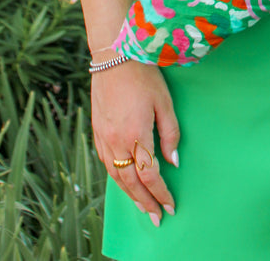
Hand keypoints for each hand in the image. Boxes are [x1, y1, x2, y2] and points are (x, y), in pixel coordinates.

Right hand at [91, 59, 178, 224]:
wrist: (113, 54)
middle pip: (131, 182)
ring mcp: (103, 136)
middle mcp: (116, 140)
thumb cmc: (143, 74)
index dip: (160, 193)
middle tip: (157, 217)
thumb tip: (173, 162)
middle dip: (145, 202)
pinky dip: (116, 177)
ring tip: (142, 206)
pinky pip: (105, 162)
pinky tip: (124, 181)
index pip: (149, 175)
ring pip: (115, 176)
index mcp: (135, 134)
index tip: (170, 206)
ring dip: (130, 194)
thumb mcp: (165, 101)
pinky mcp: (97, 130)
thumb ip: (170, 134)